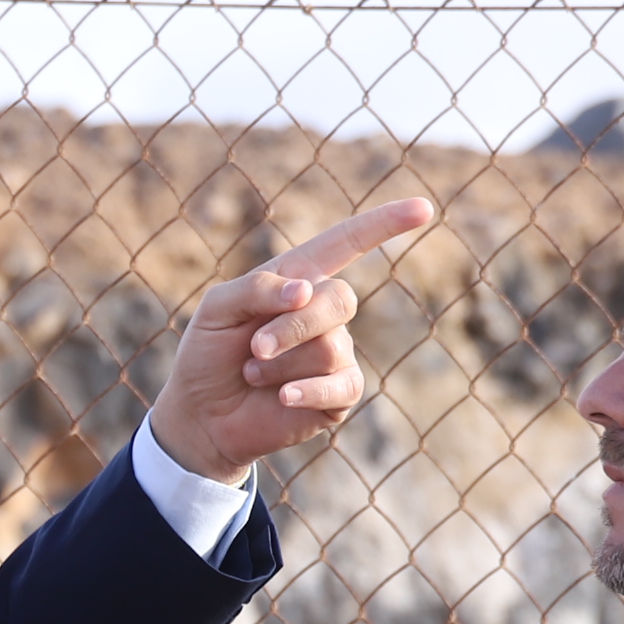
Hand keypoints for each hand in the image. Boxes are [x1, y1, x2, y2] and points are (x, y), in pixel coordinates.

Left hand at [141, 196, 437, 482]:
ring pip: (330, 347)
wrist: (200, 414)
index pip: (347, 243)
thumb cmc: (208, 354)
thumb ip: (257, 288)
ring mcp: (336, 352)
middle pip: (339, 300)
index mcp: (299, 279)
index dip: (384, 224)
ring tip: (252, 374)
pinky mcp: (340, 394)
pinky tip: (282, 397)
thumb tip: (307, 290)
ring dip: (281, 364)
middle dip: (292, 326)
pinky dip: (307, 390)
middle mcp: (324, 312)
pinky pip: (342, 384)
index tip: (422, 209)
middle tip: (254, 350)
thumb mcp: (217, 309)